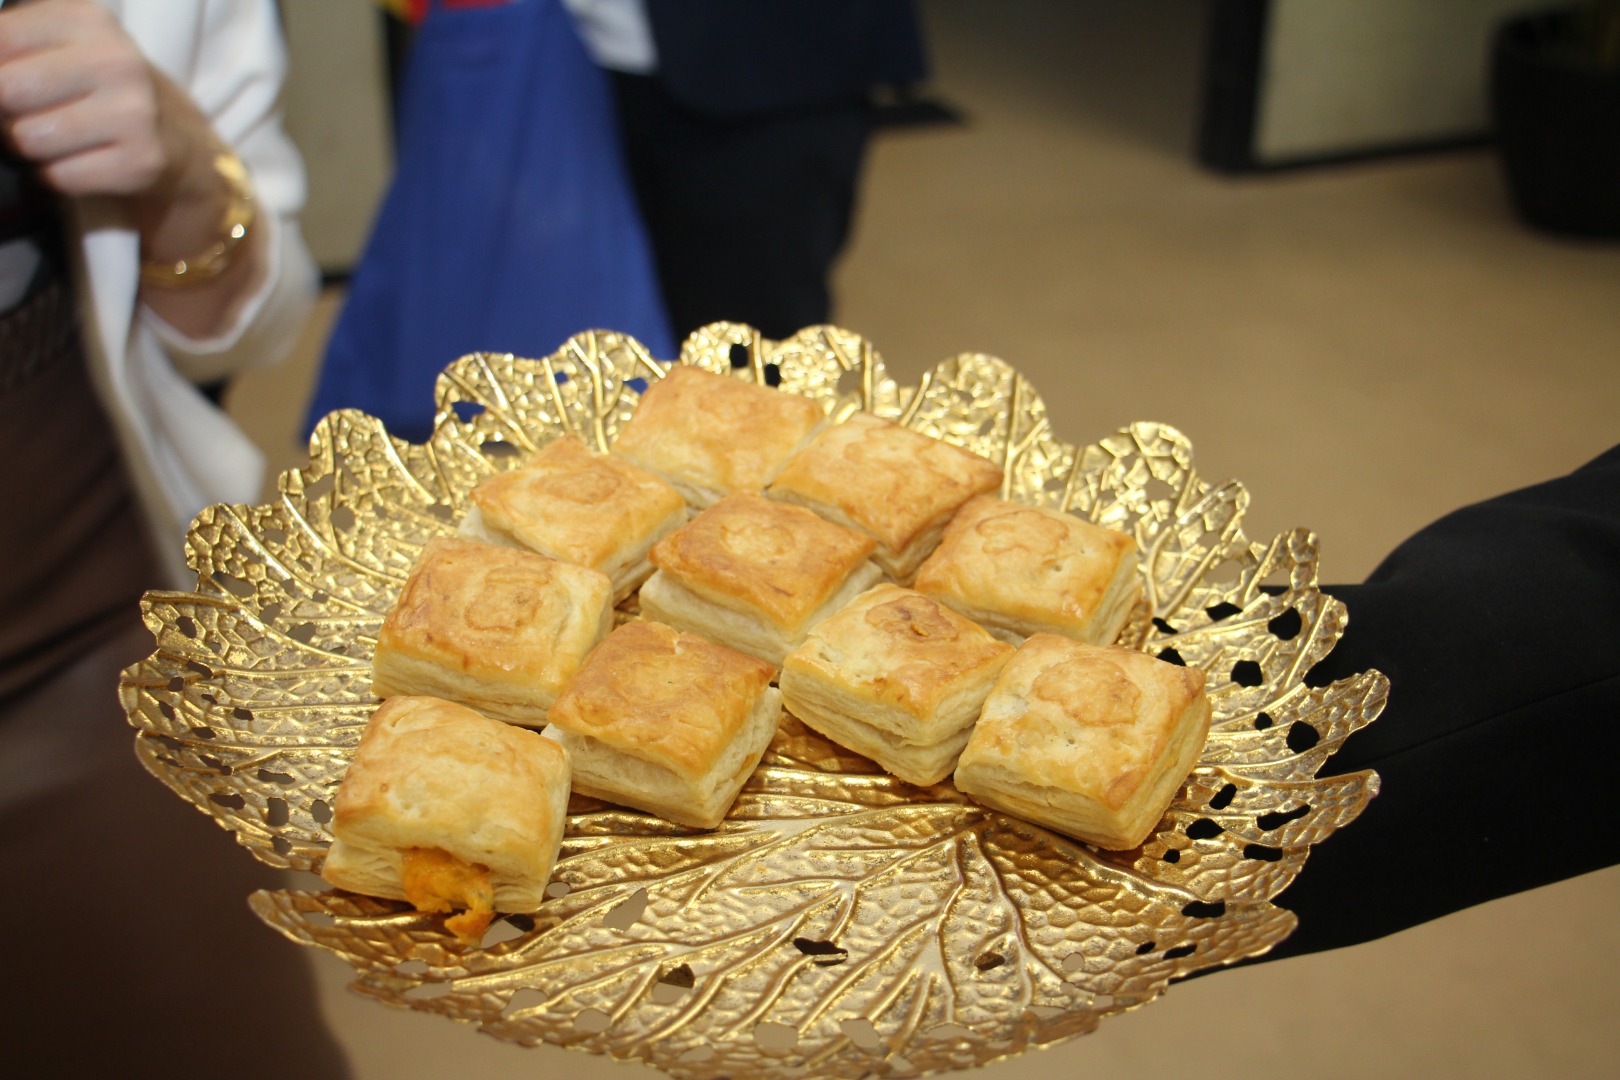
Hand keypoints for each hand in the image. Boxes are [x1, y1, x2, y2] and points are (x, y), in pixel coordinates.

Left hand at [0, 0, 264, 337]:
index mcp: (88, 19)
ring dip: (29, 147)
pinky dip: (57, 175)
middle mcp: (115, 61)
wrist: (179, 139)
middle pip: (7, 90)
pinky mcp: (141, 162)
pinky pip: (59, 176)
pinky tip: (81, 161)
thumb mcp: (63, 45)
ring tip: (57, 138)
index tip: (11, 88)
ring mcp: (134, 113)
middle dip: (4, 111)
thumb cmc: (101, 88)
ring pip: (29, 138)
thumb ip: (13, 47)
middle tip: (27, 114)